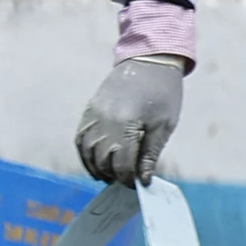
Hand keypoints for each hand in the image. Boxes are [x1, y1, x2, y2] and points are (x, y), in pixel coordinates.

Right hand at [75, 57, 185, 183]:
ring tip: (109, 175)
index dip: (128, 178)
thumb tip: (144, 179)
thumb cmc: (163, 93)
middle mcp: (104, 121)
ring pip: (87, 151)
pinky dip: (85, 152)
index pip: (121, 163)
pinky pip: (81, 137)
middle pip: (101, 160)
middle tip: (124, 182)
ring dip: (96, 167)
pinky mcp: (89, 110)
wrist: (149, 60)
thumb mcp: (164, 125)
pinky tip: (96, 160)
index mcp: (125, 125)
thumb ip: (150, 154)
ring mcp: (93, 115)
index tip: (138, 185)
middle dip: (112, 174)